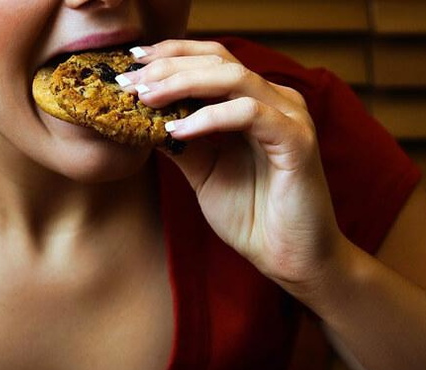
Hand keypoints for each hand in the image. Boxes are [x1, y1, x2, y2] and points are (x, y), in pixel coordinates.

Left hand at [120, 40, 343, 291]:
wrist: (287, 258)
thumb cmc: (250, 215)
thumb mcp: (202, 172)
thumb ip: (179, 141)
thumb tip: (139, 117)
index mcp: (253, 102)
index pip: (210, 60)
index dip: (169, 56)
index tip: (129, 65)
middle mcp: (273, 100)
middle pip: (218, 60)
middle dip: (167, 67)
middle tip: (129, 81)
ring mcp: (288, 117)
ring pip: (233, 78)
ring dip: (183, 84)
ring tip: (147, 99)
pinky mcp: (296, 141)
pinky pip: (249, 114)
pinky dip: (210, 118)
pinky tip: (177, 130)